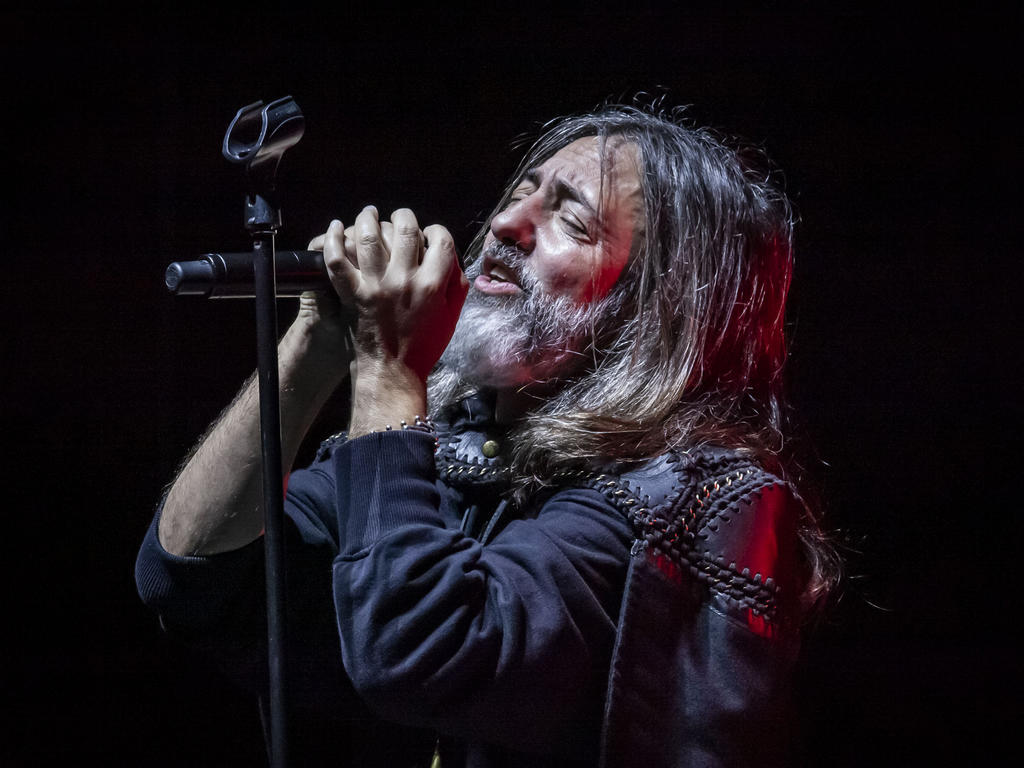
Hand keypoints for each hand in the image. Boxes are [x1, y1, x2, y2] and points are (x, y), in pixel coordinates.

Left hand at [324, 206, 467, 384]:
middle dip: (404, 216)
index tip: (431, 234)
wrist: (392, 371)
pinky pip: (337, 260)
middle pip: (405, 229)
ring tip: (369, 214)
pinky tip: (337, 227)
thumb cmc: (424, 346)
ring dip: (369, 219)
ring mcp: (375, 285)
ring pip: (370, 236)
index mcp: (432, 285)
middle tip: (400, 217)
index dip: (436, 231)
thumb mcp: (452, 317)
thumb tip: (451, 260)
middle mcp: (404, 280)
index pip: (440, 240)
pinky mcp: (352, 293)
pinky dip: (333, 239)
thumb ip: (457, 285)